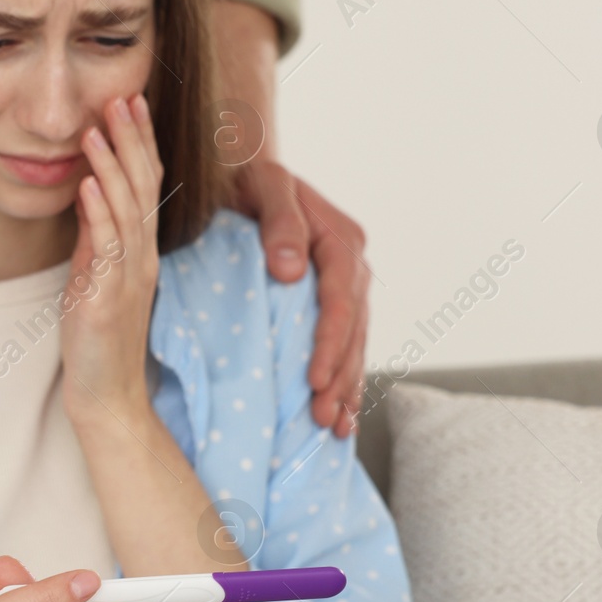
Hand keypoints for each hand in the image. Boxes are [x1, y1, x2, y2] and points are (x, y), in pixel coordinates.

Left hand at [62, 93, 161, 424]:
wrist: (108, 396)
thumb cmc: (98, 339)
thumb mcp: (96, 277)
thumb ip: (97, 238)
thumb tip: (87, 193)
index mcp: (141, 251)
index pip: (146, 185)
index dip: (140, 142)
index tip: (130, 102)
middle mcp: (142, 258)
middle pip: (142, 188)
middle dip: (132, 140)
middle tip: (122, 96)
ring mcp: (129, 278)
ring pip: (127, 211)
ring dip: (112, 167)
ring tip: (99, 127)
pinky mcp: (109, 300)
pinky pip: (107, 250)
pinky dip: (98, 214)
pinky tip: (87, 185)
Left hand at [231, 162, 369, 437]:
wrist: (248, 173)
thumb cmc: (250, 178)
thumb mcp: (264, 185)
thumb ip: (279, 221)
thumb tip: (290, 270)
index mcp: (340, 239)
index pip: (341, 299)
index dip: (330, 342)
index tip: (314, 379)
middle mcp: (352, 265)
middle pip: (353, 329)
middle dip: (340, 376)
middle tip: (323, 418)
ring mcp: (346, 284)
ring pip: (354, 342)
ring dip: (346, 385)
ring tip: (335, 427)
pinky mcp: (333, 300)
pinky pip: (344, 342)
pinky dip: (342, 376)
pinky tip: (340, 412)